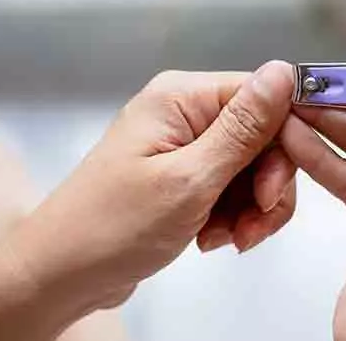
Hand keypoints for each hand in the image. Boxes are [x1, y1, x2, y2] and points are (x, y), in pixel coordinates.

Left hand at [9, 62, 301, 310]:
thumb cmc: (113, 227)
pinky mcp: (181, 175)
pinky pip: (229, 187)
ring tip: (225, 238)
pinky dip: (231, 216)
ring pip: (250, 168)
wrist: (61, 273)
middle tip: (251, 225)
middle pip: (261, 136)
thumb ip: (242, 128)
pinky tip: (210, 238)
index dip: (284, 141)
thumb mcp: (189, 179)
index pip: (262, 97)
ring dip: (249, 208)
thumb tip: (285, 72)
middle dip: (266, 186)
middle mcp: (183, 113)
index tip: (275, 190)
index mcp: (182, 97)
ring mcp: (181, 145)